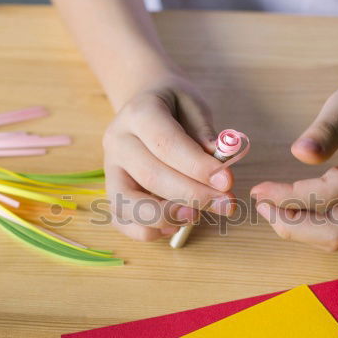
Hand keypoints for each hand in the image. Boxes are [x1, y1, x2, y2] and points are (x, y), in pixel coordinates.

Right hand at [102, 74, 234, 240]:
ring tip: (198, 216)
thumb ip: (204, 133)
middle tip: (226, 203)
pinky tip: (176, 224)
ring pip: (127, 203)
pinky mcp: (111, 192)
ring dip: (167, 216)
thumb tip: (220, 162)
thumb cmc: (174, 108)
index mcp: (138, 113)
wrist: (144, 106)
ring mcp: (110, 170)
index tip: (227, 181)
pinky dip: (148, 231)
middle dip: (192, 194)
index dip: (197, 166)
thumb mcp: (194, 106)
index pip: (166, 143)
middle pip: (151, 175)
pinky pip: (121, 220)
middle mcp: (117, 141)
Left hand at [250, 68, 337, 250]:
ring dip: (300, 230)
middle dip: (292, 225)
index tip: (259, 189)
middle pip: (336, 231)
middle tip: (261, 206)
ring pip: (337, 237)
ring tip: (270, 207)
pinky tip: (289, 208)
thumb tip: (299, 154)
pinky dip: (311, 226)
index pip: (328, 195)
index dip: (289, 197)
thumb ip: (325, 130)